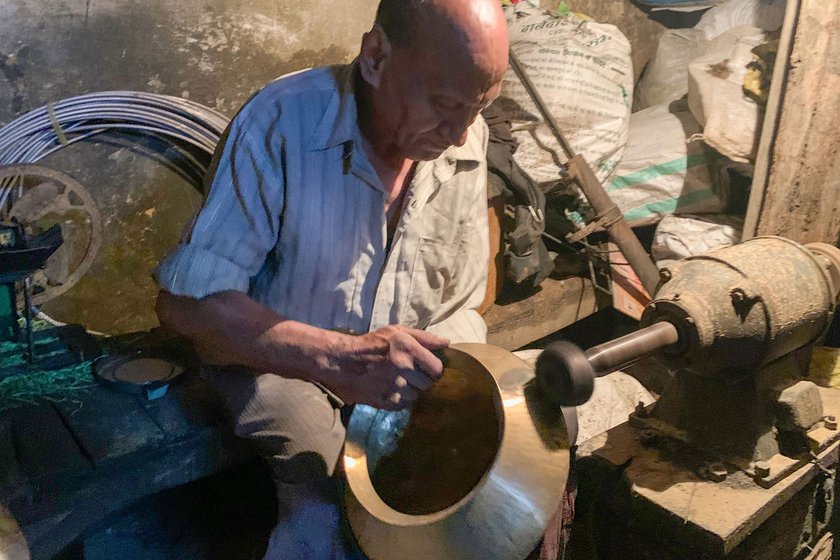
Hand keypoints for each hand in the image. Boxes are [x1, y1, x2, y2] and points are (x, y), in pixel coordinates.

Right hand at [326, 325, 448, 409]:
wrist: (342, 361)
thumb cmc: (372, 344)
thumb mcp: (397, 332)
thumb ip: (424, 337)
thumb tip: (446, 343)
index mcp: (408, 348)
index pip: (437, 369)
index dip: (434, 370)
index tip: (426, 368)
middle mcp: (402, 368)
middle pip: (428, 384)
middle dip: (421, 379)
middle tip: (409, 373)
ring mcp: (394, 386)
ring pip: (416, 396)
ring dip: (410, 390)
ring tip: (397, 380)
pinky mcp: (385, 401)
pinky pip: (403, 404)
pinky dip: (399, 398)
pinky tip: (389, 388)